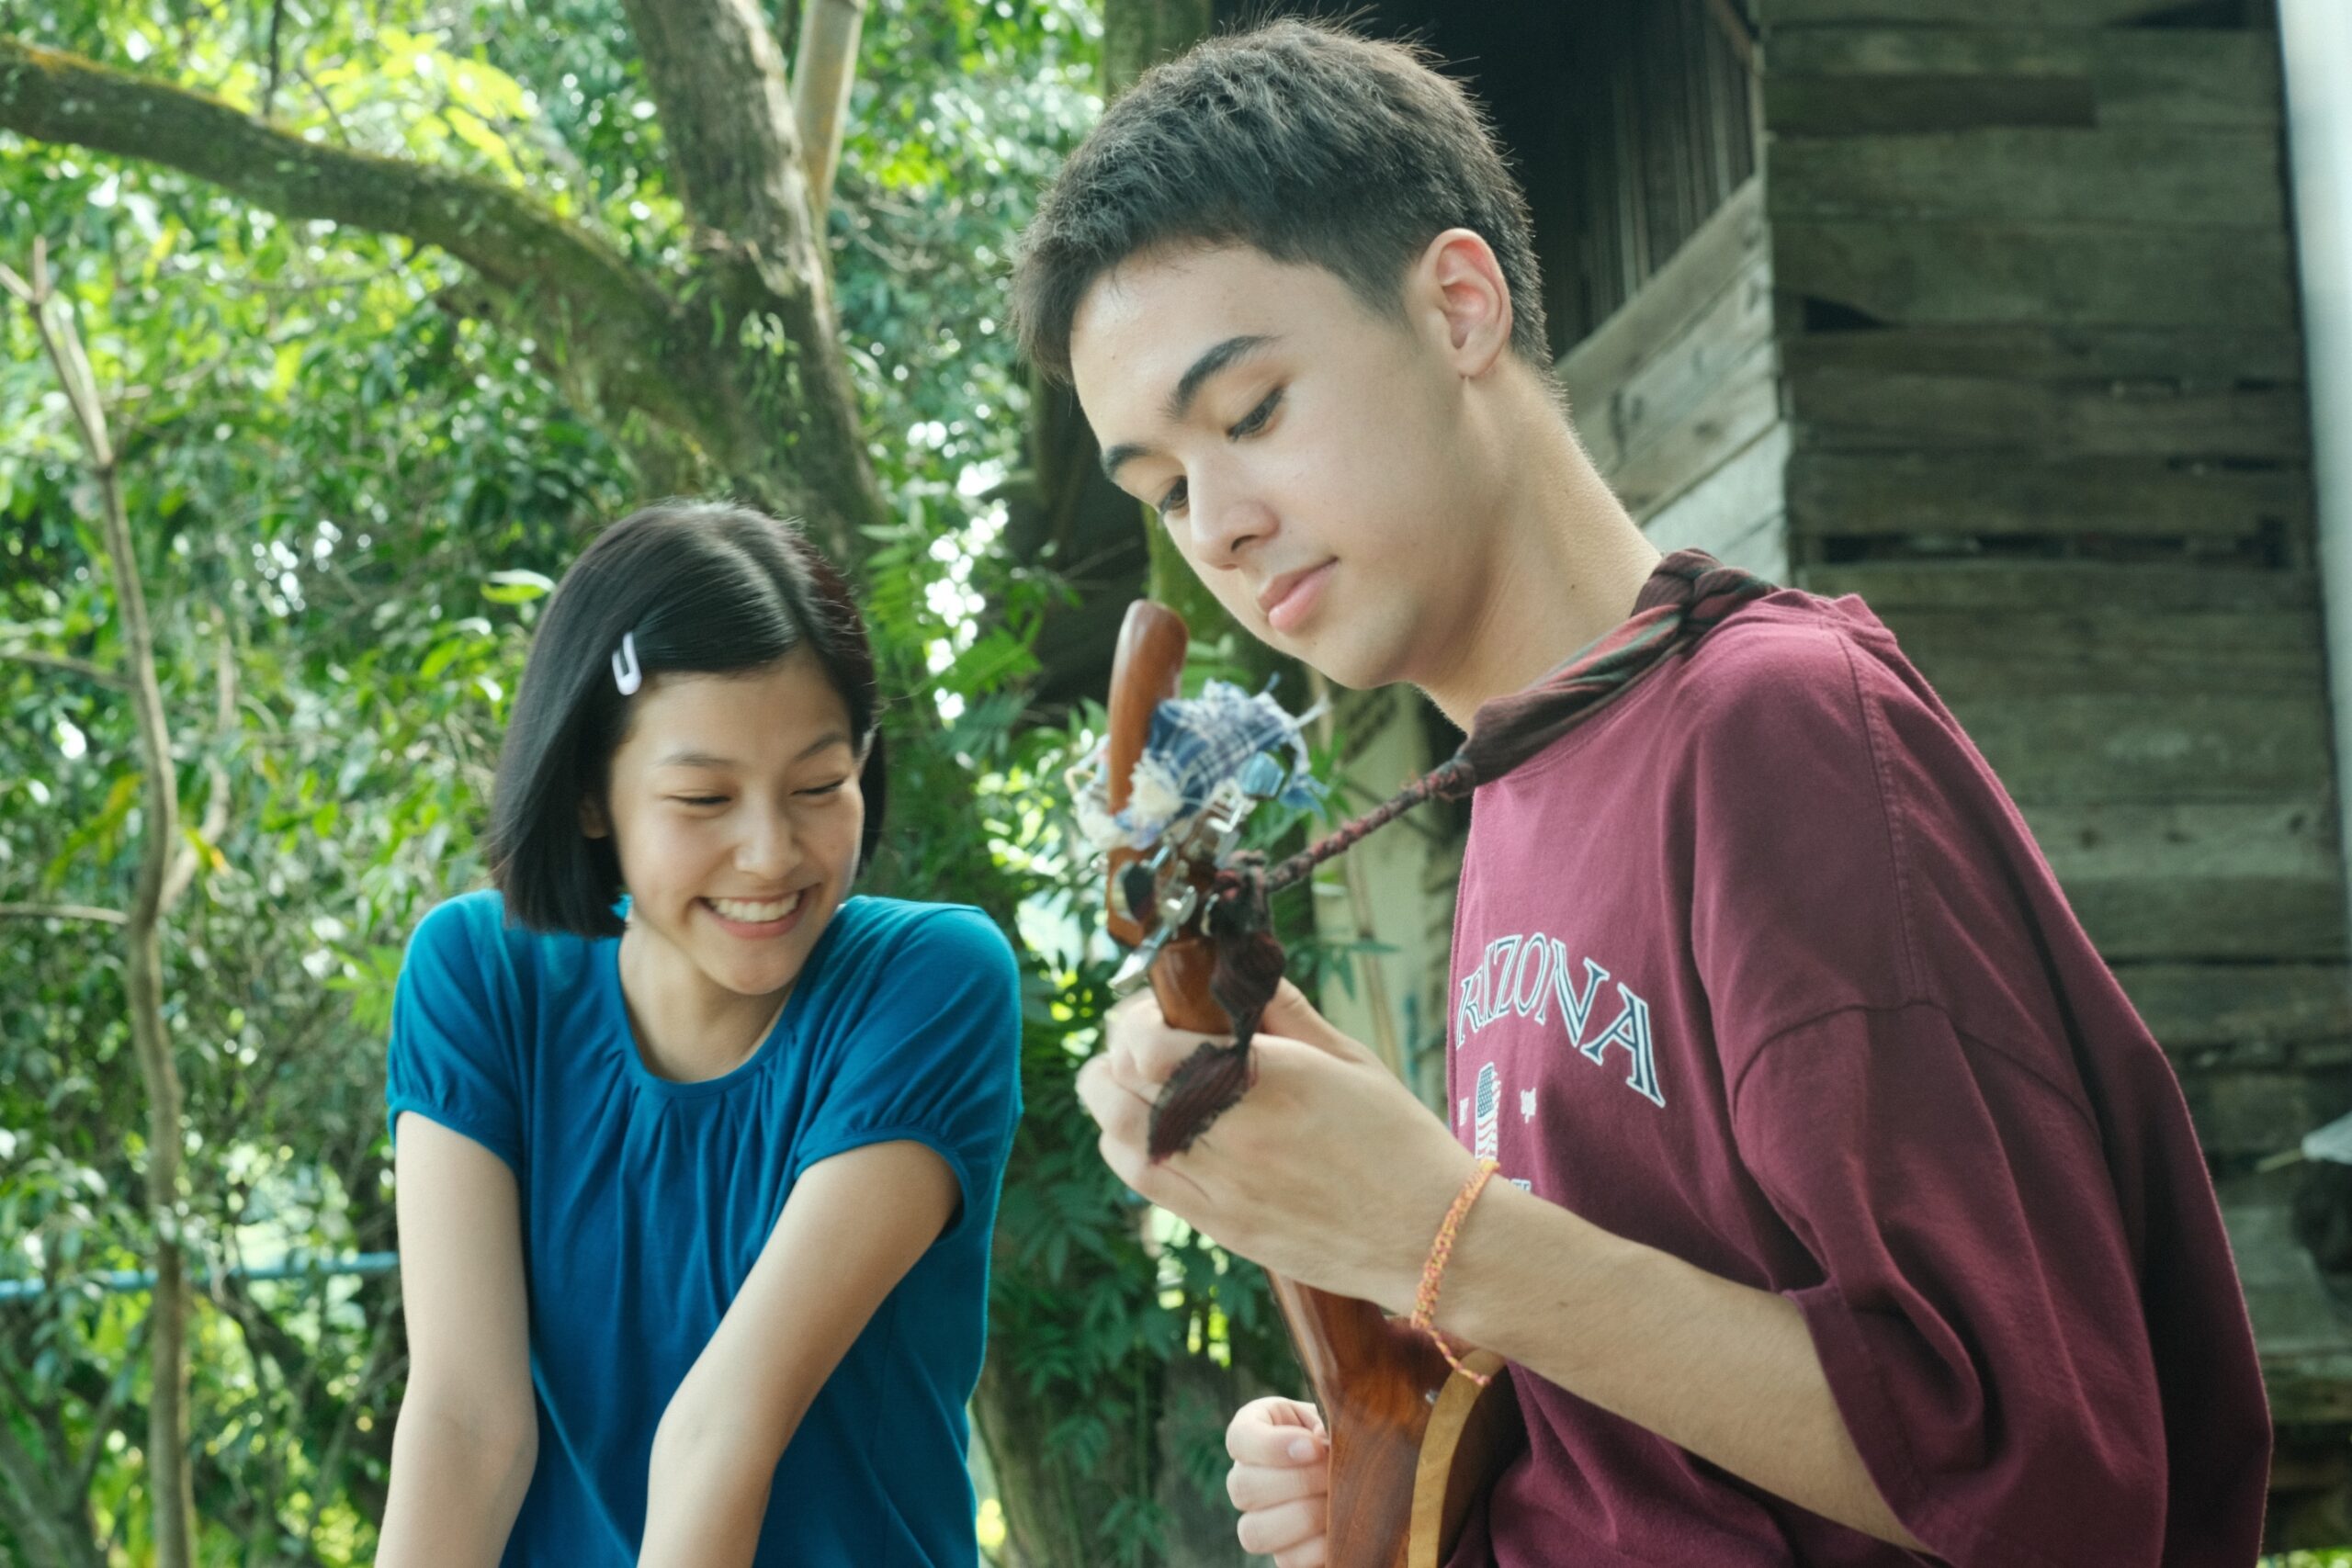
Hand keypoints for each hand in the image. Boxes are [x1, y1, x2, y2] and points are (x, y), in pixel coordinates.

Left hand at [1076, 979, 1475, 1307]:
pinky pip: (1138, 1178)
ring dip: (1113, 1097)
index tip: (1163, 1008)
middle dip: (1119, 1048)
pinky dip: (1127, 1143)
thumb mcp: (1349, 1057)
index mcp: (1265, 1079)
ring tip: (1145, 1083)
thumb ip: (1284, 1010)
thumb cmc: (1400, 1139)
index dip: (1139, 1016)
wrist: (1431, 1236)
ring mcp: (1218, 1186)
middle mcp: (1230, 1133)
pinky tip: (1155, 1129)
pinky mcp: (1217, 1226)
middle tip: (1149, 1041)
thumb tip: (1239, 968)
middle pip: (1115, 1081)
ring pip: (1113, 1131)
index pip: (1145, 1041)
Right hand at [1227, 1397, 1328, 1566]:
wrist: (1360, 1472)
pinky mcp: (1283, 1554)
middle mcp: (1245, 1478)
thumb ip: (1324, 1424)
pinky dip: (1318, 1547)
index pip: (1239, 1439)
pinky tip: (1340, 1529)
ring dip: (1304, 1516)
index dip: (1271, 1447)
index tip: (1313, 1447)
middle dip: (1297, 1482)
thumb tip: (1321, 1443)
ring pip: (1255, 1531)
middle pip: (1242, 1488)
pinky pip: (1287, 1560)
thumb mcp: (1332, 1418)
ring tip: (1337, 1501)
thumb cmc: (1342, 1435)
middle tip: (1332, 1473)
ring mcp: (1258, 1521)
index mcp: (1253, 1433)